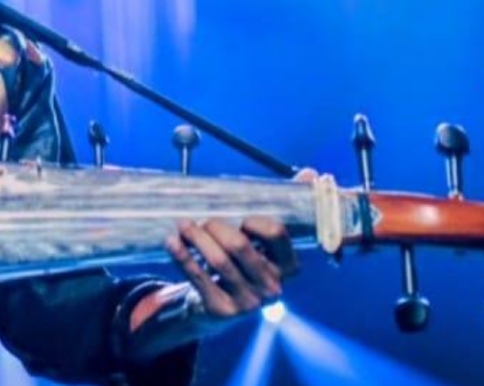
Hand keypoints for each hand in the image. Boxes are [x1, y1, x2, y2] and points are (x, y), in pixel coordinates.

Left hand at [161, 168, 315, 320]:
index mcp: (287, 266)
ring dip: (196, 238)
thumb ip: (283, 208)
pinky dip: (182, 256)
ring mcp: (248, 302)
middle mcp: (272, 287)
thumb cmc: (243, 267)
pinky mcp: (222, 309)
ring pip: (218, 261)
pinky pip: (198, 277)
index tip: (241, 218)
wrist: (219, 309)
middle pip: (241, 245)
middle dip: (217, 227)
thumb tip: (310, 173)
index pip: (277, 235)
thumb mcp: (263, 244)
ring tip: (183, 225)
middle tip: (203, 220)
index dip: (256, 221)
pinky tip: (172, 242)